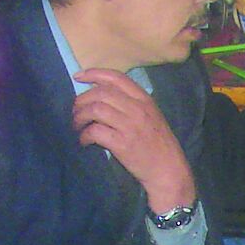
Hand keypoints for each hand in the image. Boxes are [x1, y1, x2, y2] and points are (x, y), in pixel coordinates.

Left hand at [73, 70, 195, 216]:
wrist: (168, 170)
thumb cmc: (157, 143)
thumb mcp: (151, 115)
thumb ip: (131, 102)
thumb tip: (101, 93)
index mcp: (144, 99)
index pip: (116, 78)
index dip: (93, 74)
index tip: (78, 77)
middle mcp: (137, 109)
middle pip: (100, 93)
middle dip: (81, 100)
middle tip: (75, 111)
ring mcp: (130, 126)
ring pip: (95, 110)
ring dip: (80, 117)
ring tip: (77, 125)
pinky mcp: (122, 144)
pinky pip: (95, 132)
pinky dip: (84, 135)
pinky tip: (84, 141)